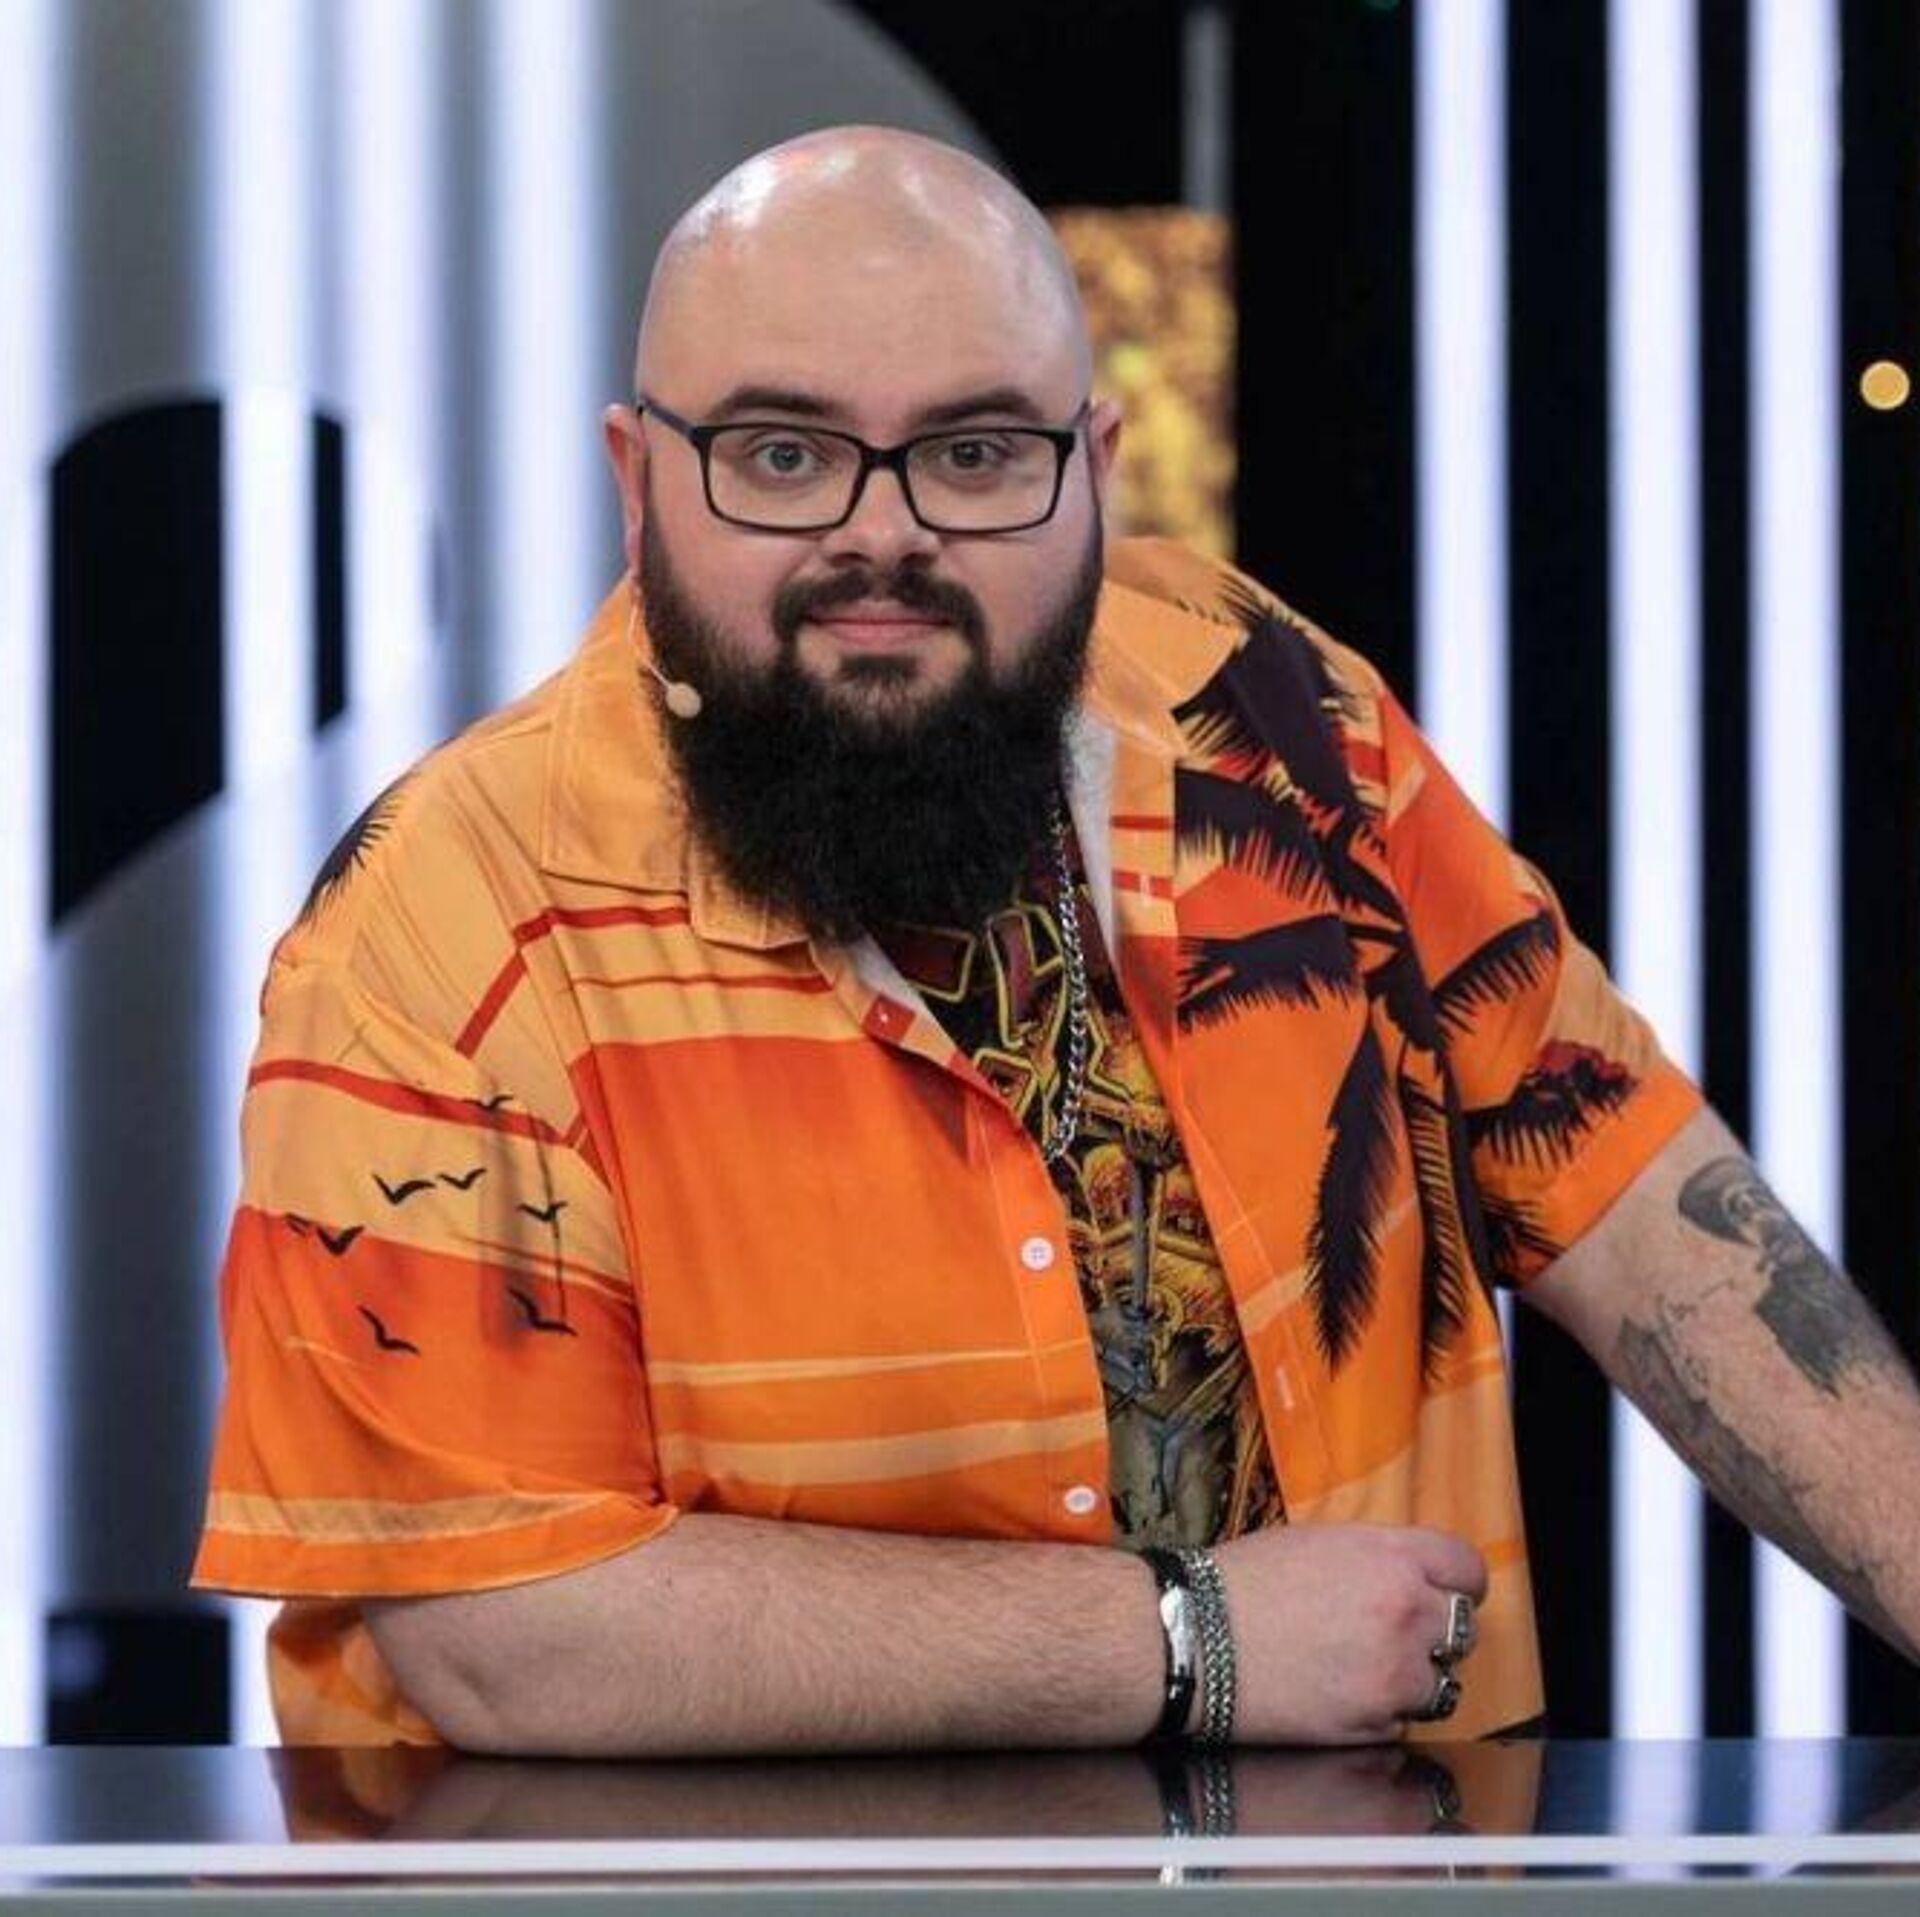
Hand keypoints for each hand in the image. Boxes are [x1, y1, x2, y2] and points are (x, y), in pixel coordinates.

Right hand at [1208, 1523, 1486, 1744]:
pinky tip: (1339, 1693)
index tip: (1443, 1591)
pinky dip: (1381, 1712)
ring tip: (1363, 1668)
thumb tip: (1407, 1576)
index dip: (1455, 1581)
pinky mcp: (1374, 1724)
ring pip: (1441, 1683)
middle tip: (1395, 1632)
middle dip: (1434, 1630)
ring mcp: (1395, 1675)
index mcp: (1392, 1558)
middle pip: (1463, 1628)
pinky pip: (1402, 1720)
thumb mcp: (1319, 1542)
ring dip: (1413, 1677)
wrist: (1196, 1638)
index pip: (1468, 1568)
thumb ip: (1377, 1559)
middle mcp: (1406, 1614)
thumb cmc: (1244, 1582)